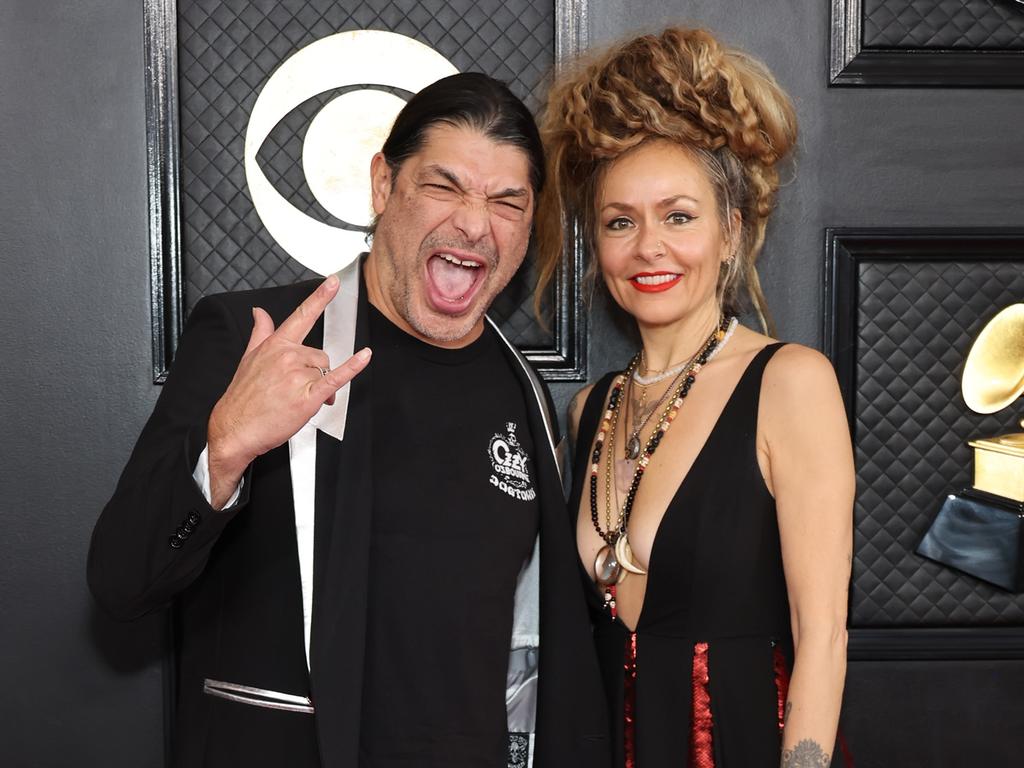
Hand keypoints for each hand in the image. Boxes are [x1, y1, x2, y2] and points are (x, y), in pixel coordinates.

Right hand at [206, 276, 370, 506]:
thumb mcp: (249, 358)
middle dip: (314, 372)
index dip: (320, 297)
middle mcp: (288, 356)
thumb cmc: (242, 398)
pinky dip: (353, 367)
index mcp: (276, 345)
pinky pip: (336, 378)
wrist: (234, 428)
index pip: (302, 315)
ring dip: (319, 386)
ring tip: (299, 400)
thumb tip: (259, 312)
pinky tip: (364, 357)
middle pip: (320, 354)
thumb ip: (260, 332)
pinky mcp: (308, 396)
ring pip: (324, 371)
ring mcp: (298, 376)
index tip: (333, 281)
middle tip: (298, 389)